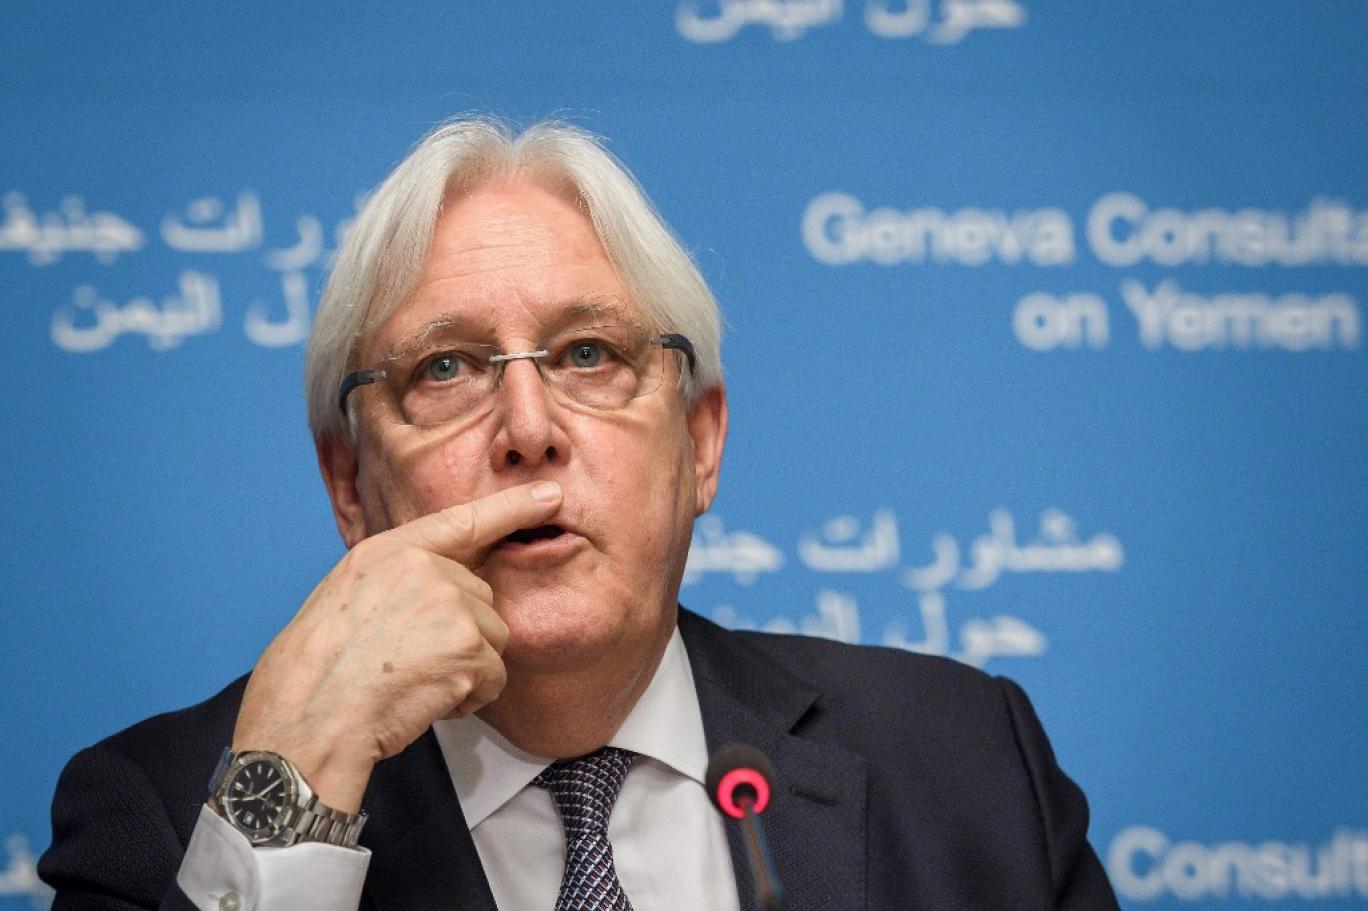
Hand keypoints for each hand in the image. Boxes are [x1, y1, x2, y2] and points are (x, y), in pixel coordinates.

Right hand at [230, 480, 562, 812]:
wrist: (309, 716)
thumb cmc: (316, 671)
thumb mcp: (346, 597)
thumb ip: (399, 579)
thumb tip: (441, 583)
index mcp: (389, 551)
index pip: (462, 521)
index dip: (511, 507)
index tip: (549, 496)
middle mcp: (424, 568)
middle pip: (482, 598)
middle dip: (461, 635)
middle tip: (410, 661)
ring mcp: (450, 604)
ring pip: (493, 638)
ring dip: (466, 669)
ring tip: (413, 681)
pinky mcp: (468, 647)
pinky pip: (494, 676)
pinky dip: (469, 697)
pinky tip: (425, 700)